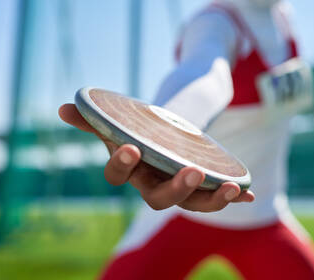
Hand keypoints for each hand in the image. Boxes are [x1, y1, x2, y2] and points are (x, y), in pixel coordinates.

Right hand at [58, 103, 254, 211]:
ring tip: (233, 188)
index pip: (118, 176)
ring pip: (193, 205)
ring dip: (214, 200)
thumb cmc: (141, 129)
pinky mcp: (202, 187)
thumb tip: (64, 108)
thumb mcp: (122, 120)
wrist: (166, 135)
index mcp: (131, 170)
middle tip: (193, 173)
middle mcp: (153, 185)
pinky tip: (249, 193)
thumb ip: (95, 117)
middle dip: (176, 189)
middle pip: (158, 200)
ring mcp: (179, 189)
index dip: (122, 165)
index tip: (132, 147)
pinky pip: (217, 196)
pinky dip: (233, 196)